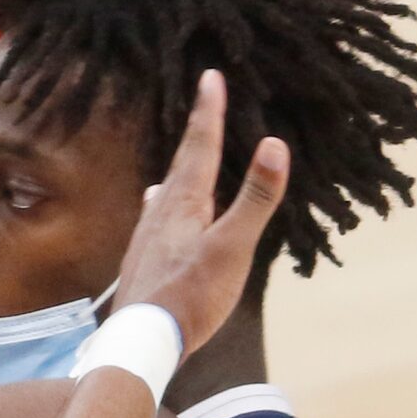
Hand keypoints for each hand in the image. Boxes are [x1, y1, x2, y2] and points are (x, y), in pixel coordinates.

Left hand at [114, 69, 288, 348]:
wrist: (141, 341)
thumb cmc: (190, 296)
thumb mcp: (232, 247)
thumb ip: (255, 198)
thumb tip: (275, 144)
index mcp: (183, 203)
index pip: (199, 146)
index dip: (208, 111)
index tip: (210, 76)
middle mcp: (160, 212)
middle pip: (183, 163)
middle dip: (198, 132)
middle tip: (205, 102)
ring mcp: (150, 235)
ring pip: (170, 188)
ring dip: (184, 165)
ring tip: (189, 149)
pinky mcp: (146, 258)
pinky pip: (161, 213)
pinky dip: (171, 197)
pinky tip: (158, 203)